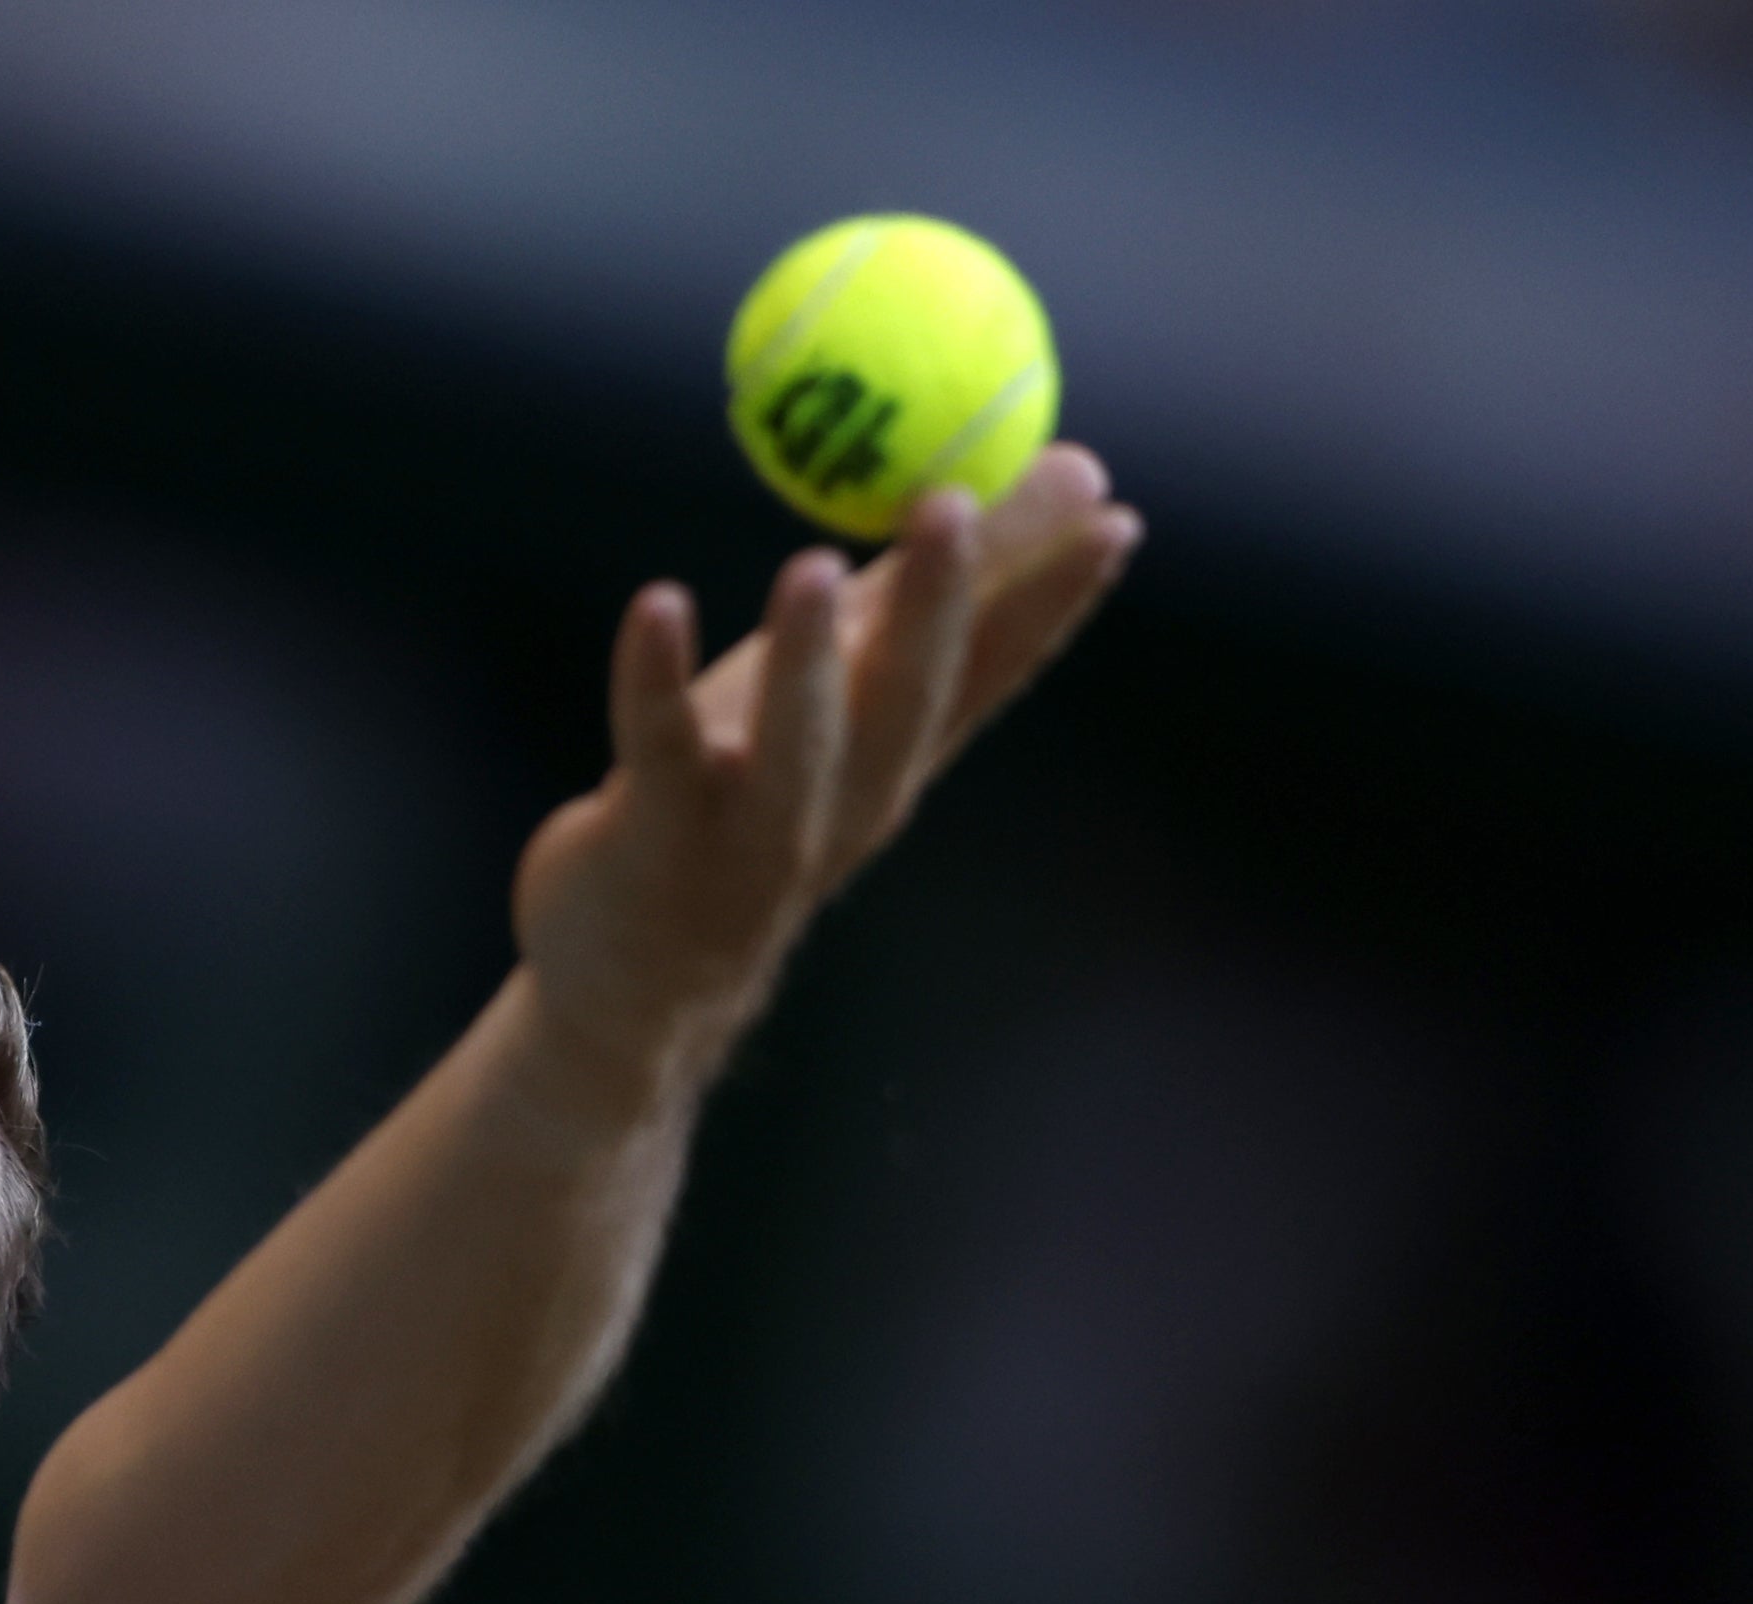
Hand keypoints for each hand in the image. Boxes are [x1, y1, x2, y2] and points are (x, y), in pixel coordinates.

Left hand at [510, 442, 1141, 1101]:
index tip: (1113, 517)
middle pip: (904, 700)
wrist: (639, 981)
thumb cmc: (743, 804)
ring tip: (812, 567)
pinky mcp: (650, 837)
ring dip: (805, 659)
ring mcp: (749, 827)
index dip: (1052, 600)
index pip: (993, 672)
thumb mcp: (842, 700)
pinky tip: (659, 606)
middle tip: (954, 504)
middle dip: (935, 606)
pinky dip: (653, 677)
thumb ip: (927, 597)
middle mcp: (842, 800)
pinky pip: (655, 747)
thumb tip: (1072, 473)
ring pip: (793, 744)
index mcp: (897, 758)